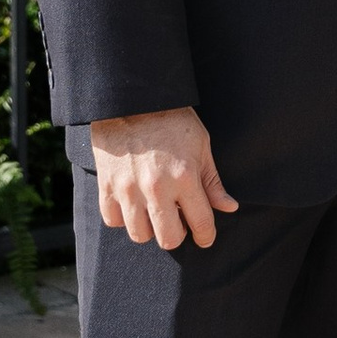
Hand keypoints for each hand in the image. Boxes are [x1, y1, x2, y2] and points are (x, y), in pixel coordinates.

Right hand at [91, 107, 236, 250]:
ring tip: (154, 211)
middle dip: (177, 234)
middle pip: (168, 239)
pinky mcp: (107, 185)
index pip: (201, 223)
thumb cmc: (171, 120)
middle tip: (178, 220)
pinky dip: (123, 218)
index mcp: (184, 177)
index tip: (205, 237)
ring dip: (150, 227)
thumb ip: (212, 181)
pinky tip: (132, 204)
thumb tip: (229, 208)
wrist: (132, 99)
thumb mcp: (200, 145)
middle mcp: (156, 187)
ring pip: (140, 234)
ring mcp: (128, 188)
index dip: (206, 236)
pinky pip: (113, 220)